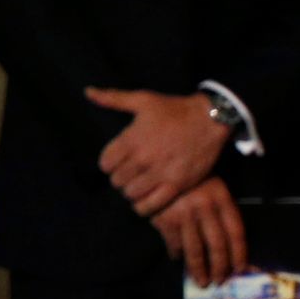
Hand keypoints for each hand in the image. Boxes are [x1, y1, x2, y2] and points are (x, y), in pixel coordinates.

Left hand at [88, 87, 228, 215]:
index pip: (105, 164)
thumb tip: (88, 92)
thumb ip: (113, 98)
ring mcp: (160, 173)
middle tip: (131, 172)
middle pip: (117, 181)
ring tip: (140, 184)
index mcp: (132, 139)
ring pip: (131, 194)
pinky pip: (150, 205)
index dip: (109, 163)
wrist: (211, 119)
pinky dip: (143, 206)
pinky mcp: (177, 184)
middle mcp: (143, 158)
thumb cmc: (176, 109)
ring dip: (132, 190)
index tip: (118, 161)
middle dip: (121, 177)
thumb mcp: (144, 99)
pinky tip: (146, 199)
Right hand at [151, 176, 248, 286]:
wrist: (160, 164)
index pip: (236, 231)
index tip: (240, 268)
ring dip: (199, 269)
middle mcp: (206, 208)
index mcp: (222, 198)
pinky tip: (178, 259)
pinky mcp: (165, 219)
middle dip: (220, 266)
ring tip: (202, 281)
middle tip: (220, 281)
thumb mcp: (212, 186)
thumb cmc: (191, 178)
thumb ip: (221, 209)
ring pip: (196, 249)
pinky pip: (173, 243)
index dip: (239, 252)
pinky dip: (176, 254)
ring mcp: (185, 215)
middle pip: (218, 244)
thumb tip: (230, 242)